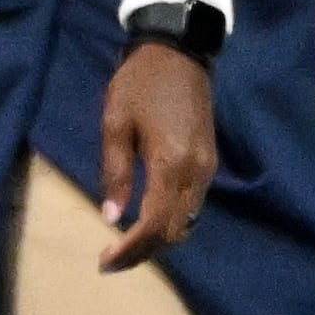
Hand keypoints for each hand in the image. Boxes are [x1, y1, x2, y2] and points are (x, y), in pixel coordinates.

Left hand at [98, 40, 215, 267]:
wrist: (179, 52)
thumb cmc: (140, 83)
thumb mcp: (116, 123)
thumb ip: (115, 172)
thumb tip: (112, 217)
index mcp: (171, 163)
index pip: (154, 223)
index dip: (130, 249)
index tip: (105, 260)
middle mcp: (196, 173)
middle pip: (174, 231)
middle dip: (144, 252)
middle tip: (111, 261)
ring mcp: (207, 169)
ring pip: (187, 222)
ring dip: (158, 241)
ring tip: (126, 248)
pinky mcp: (209, 163)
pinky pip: (192, 206)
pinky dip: (170, 223)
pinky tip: (148, 223)